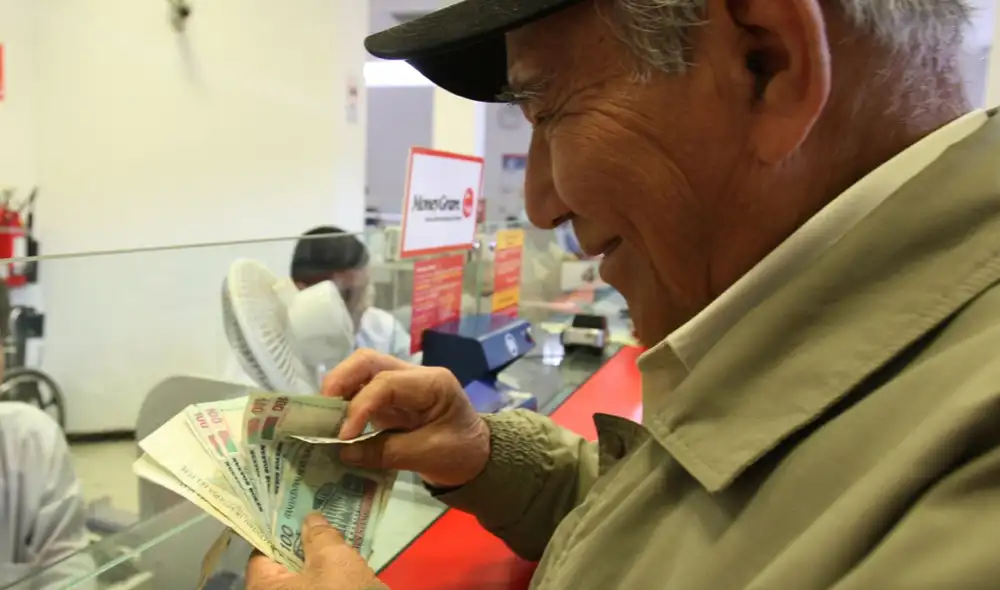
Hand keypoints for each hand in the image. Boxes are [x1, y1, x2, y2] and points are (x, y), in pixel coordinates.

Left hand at [245, 513, 383, 589]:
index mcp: (263, 587)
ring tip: (337, 542)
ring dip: (318, 563)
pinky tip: (345, 568)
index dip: (281, 530)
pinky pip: (316, 589)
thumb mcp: (333, 559)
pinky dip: (326, 580)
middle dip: (303, 546)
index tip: (298, 513)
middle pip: (282, 567)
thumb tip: (310, 519)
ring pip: (302, 580)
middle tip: (321, 524)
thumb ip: (320, 535)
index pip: (263, 551)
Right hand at [322, 349, 489, 487]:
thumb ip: (386, 452)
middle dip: (339, 381)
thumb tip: (343, 452)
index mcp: (433, 383)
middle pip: (368, 361)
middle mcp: (414, 376)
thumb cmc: (461, 453)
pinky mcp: (390, 400)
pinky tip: (332, 423)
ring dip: (338, 390)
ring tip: (322, 418)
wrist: (478, 458)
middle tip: (320, 412)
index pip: (386, 382)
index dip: (360, 406)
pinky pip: (361, 391)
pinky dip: (344, 404)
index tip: (343, 436)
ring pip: (361, 371)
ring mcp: (400, 385)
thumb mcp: (428, 456)